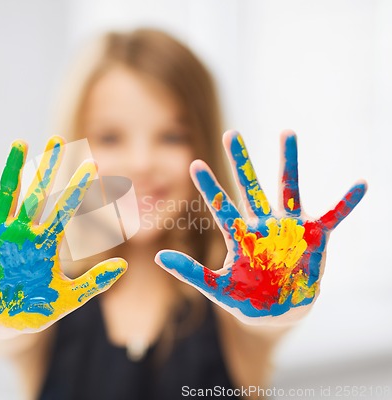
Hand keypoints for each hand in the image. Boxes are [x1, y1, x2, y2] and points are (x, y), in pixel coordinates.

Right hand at [0, 137, 126, 333]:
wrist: (0, 324)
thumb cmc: (35, 310)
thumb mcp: (68, 298)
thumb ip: (95, 282)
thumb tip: (124, 265)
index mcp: (46, 242)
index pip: (66, 208)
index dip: (79, 186)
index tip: (95, 164)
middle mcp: (24, 231)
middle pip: (38, 193)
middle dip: (47, 167)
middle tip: (58, 138)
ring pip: (8, 194)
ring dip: (13, 169)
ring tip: (21, 142)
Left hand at [155, 130, 365, 324]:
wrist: (278, 310)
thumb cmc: (247, 297)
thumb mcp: (217, 288)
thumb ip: (191, 273)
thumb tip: (159, 257)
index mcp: (241, 235)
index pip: (221, 206)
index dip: (209, 186)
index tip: (194, 163)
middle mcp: (263, 224)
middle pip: (250, 187)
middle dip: (241, 162)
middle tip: (231, 133)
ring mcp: (289, 228)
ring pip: (288, 188)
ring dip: (288, 162)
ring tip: (287, 132)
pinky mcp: (315, 238)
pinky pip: (334, 216)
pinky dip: (347, 202)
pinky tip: (361, 184)